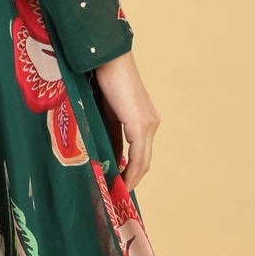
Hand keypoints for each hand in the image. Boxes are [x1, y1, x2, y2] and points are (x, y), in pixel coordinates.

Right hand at [91, 48, 159, 193]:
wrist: (107, 59)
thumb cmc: (103, 80)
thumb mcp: (105, 114)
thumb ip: (110, 133)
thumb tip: (108, 155)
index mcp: (145, 120)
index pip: (140, 154)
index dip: (130, 172)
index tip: (117, 186)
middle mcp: (151, 124)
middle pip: (143, 162)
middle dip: (130, 180)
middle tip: (116, 196)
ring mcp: (148, 125)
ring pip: (142, 162)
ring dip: (129, 179)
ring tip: (115, 194)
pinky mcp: (139, 125)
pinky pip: (136, 156)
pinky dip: (129, 172)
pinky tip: (119, 182)